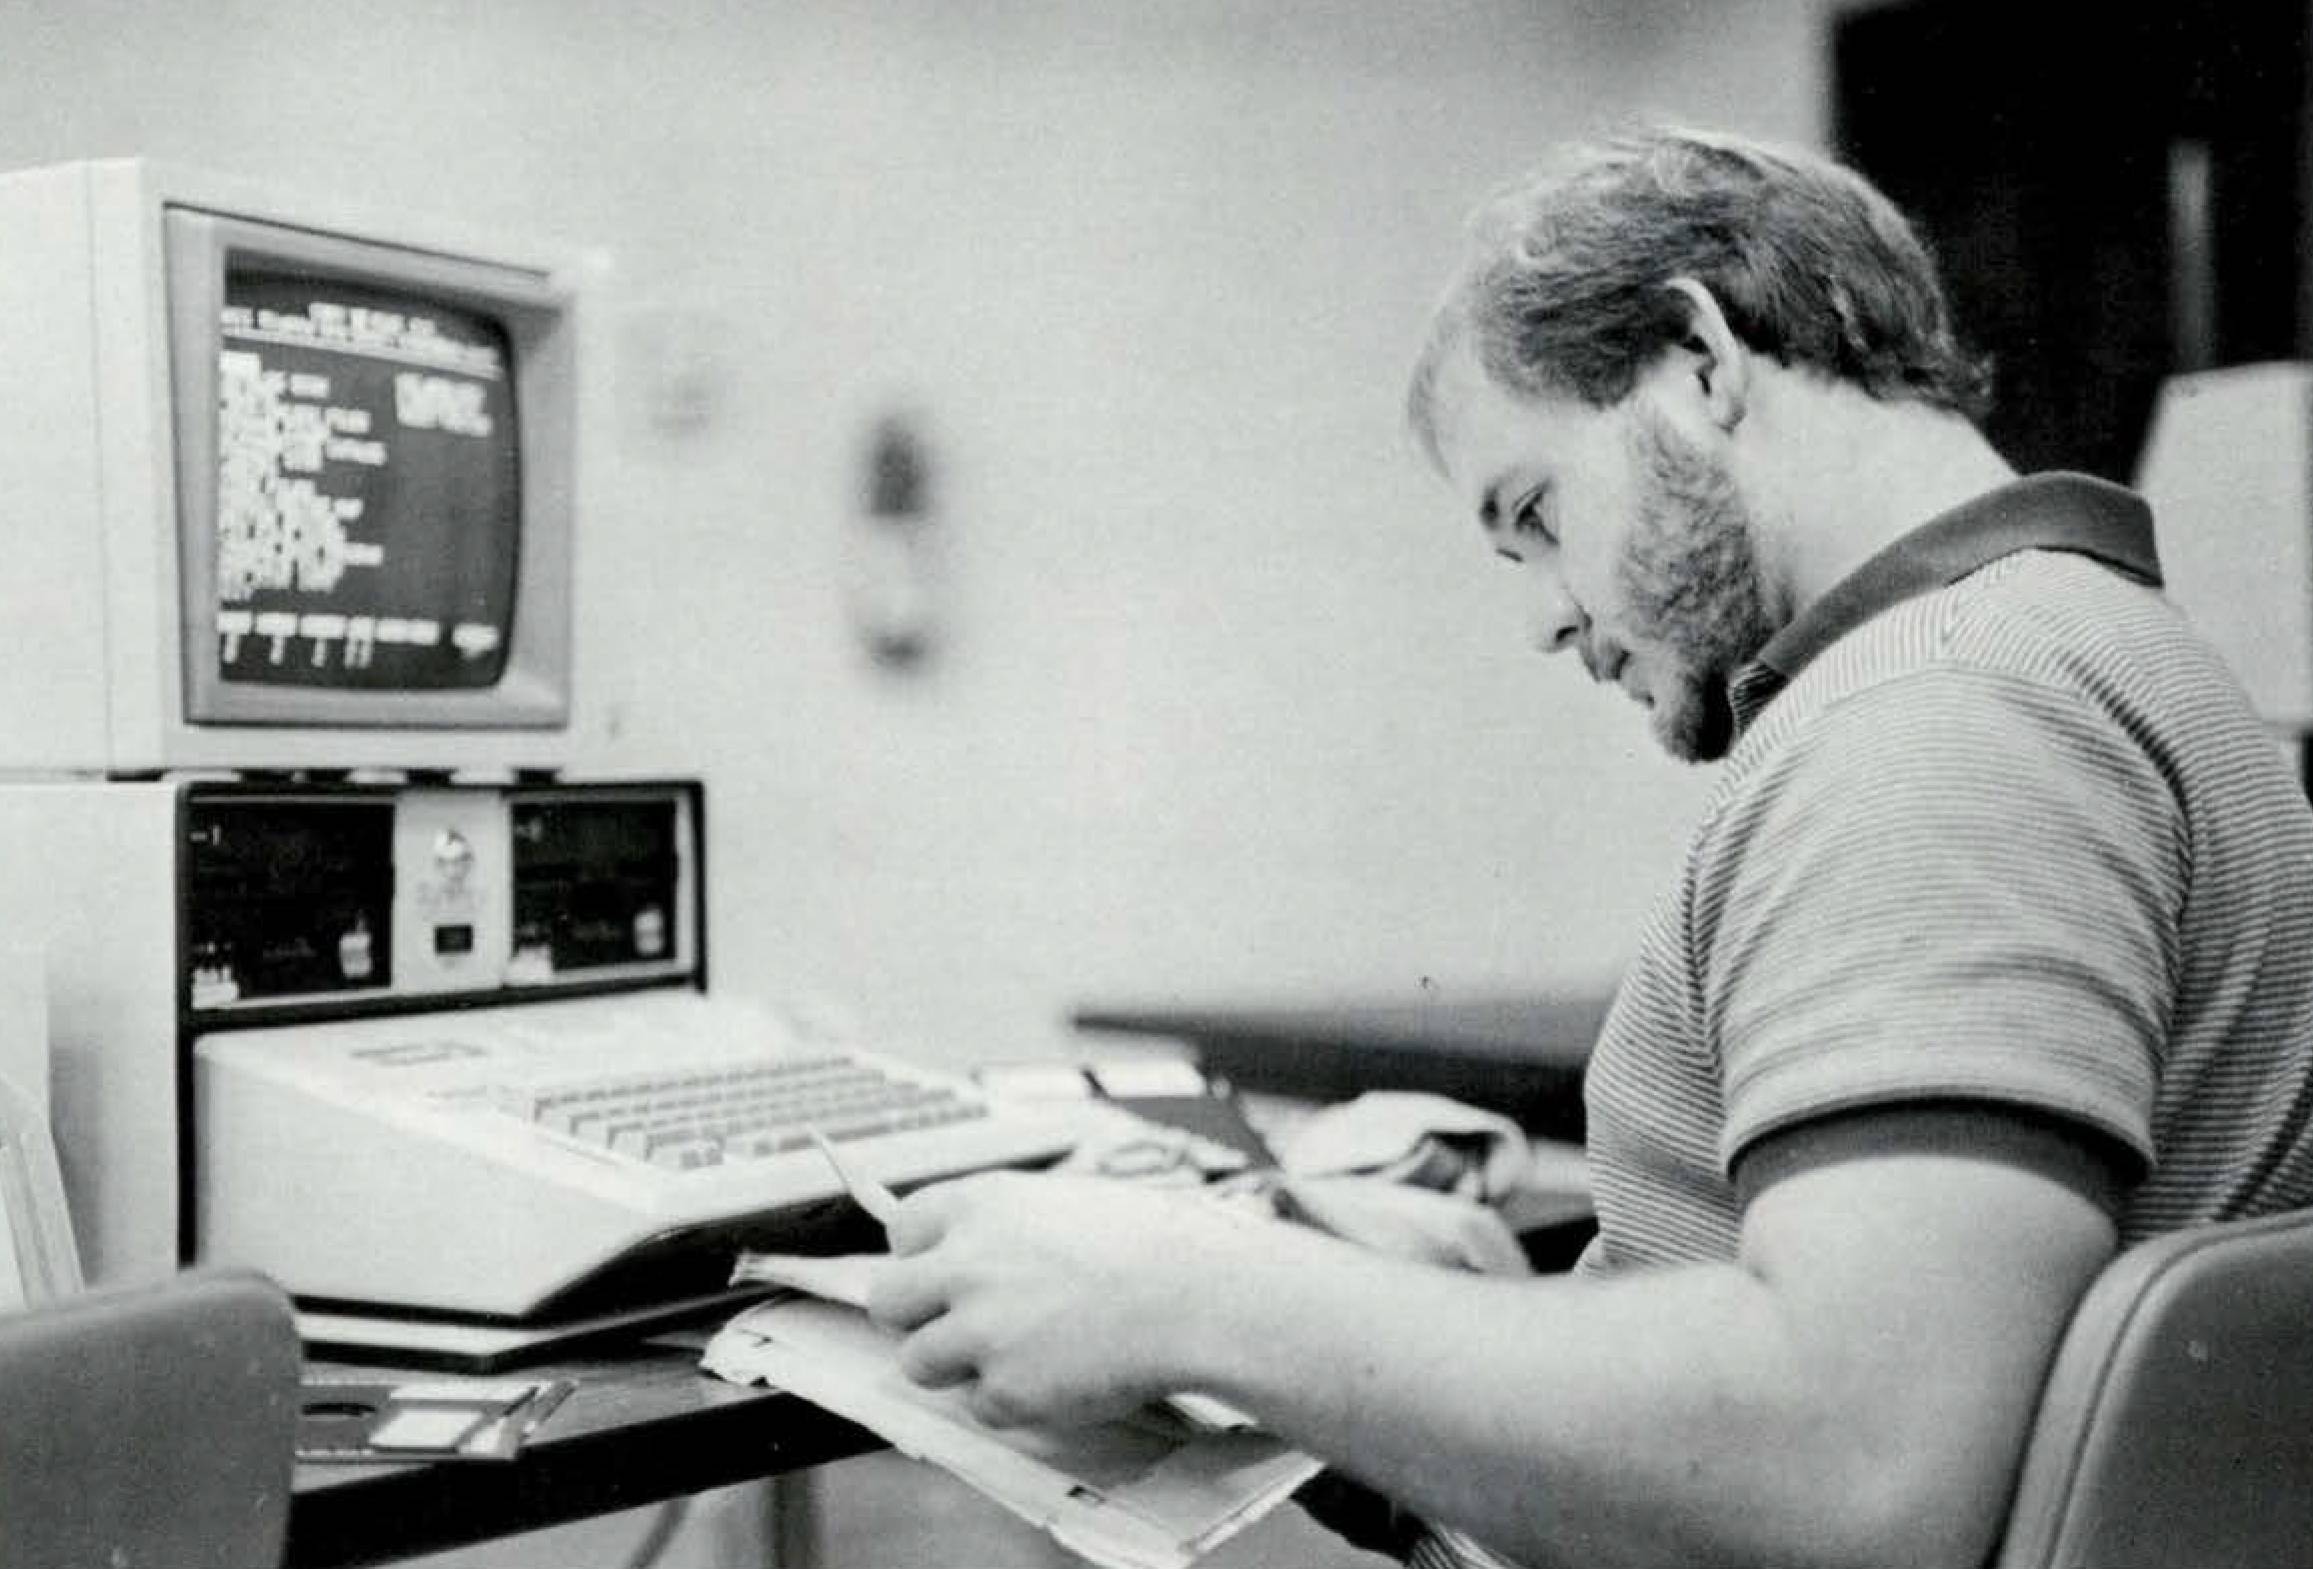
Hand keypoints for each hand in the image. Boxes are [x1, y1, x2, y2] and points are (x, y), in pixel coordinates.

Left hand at [866, 1169, 1246, 1428]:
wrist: (1196, 1297)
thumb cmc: (1153, 1245)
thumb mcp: (1067, 1204)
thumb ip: (1008, 1227)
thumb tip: (973, 1252)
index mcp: (983, 1204)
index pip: (904, 1228)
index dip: (923, 1256)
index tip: (943, 1274)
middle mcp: (965, 1262)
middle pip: (888, 1300)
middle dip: (918, 1318)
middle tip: (961, 1327)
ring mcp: (978, 1329)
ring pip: (918, 1362)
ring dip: (958, 1366)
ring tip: (1022, 1356)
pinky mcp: (1003, 1389)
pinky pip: (981, 1407)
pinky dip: (1014, 1402)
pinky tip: (1063, 1377)